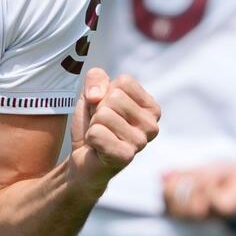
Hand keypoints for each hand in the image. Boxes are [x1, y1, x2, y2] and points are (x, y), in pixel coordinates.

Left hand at [69, 68, 160, 187]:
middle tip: (101, 126)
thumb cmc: (94, 123)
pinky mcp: (125, 156)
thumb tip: (96, 96)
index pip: (124, 82)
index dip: (105, 93)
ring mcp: (141, 142)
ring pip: (104, 115)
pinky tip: (98, 148)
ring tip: (101, 136)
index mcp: (151, 107)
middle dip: (98, 110)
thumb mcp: (93, 93)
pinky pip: (97, 133)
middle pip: (114, 98)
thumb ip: (96, 78)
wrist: (83, 157)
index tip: (106, 109)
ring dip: (94, 125)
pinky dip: (90, 138)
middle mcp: (152, 125)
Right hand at [163, 158, 235, 220]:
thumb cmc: (229, 173)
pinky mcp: (229, 211)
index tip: (173, 177)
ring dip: (196, 188)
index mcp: (195, 209)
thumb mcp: (200, 171)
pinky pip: (211, 202)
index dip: (167, 193)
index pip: (169, 210)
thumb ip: (182, 176)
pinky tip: (217, 179)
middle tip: (192, 176)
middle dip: (180, 190)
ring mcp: (216, 216)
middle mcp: (204, 217)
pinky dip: (209, 187)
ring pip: (193, 210)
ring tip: (206, 176)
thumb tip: (161, 177)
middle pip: (177, 213)